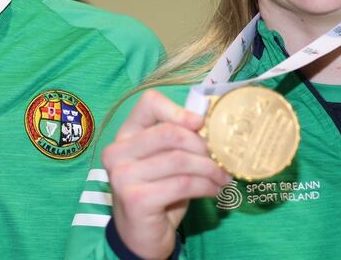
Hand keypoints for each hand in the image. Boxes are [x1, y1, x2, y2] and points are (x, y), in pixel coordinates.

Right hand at [102, 90, 229, 259]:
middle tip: (221, 158)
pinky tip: (215, 191)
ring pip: (179, 160)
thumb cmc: (158, 194)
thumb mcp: (166, 162)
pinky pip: (182, 184)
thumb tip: (214, 128)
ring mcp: (123, 176)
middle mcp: (117, 152)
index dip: (178, 110)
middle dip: (202, 145)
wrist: (141, 237)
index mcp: (126, 135)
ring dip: (210, 169)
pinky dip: (206, 186)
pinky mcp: (136, 199)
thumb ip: (179, 142)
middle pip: (170, 133)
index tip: (201, 124)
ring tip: (223, 177)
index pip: (149, 104)